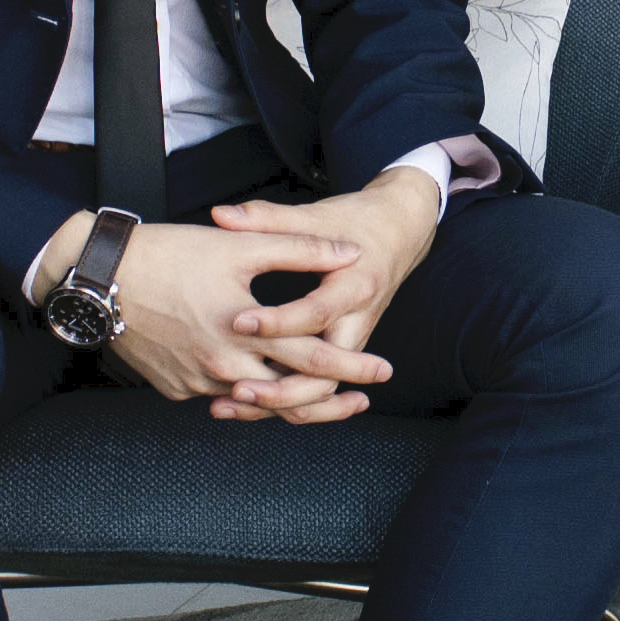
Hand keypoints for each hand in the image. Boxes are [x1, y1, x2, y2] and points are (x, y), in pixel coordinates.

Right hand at [94, 220, 391, 418]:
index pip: (314, 359)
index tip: (381, 371)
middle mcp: (222, 367)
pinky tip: (249, 377)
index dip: (353, 366)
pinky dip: (238, 389)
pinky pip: (215, 394)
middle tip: (358, 400)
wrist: (99, 277)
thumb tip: (349, 252)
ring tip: (307, 393)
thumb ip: (300, 249)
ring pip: (252, 402)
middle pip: (288, 399)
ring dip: (283, 400)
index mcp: (244, 332)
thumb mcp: (239, 246)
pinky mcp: (172, 387)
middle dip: (328, 401)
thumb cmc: (168, 254)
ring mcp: (195, 382)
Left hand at [207, 165, 439, 423]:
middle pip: (326, 372)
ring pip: (319, 389)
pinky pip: (313, 386)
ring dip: (277, 404)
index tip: (238, 322)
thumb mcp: (315, 216)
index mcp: (354, 285)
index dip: (278, 322)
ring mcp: (350, 342)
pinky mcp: (341, 352)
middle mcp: (357, 321)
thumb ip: (267, 219)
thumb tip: (219, 215)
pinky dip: (282, 399)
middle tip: (235, 388)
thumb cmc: (356, 222)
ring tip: (227, 405)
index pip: (316, 313)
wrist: (399, 234)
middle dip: (281, 388)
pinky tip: (241, 402)